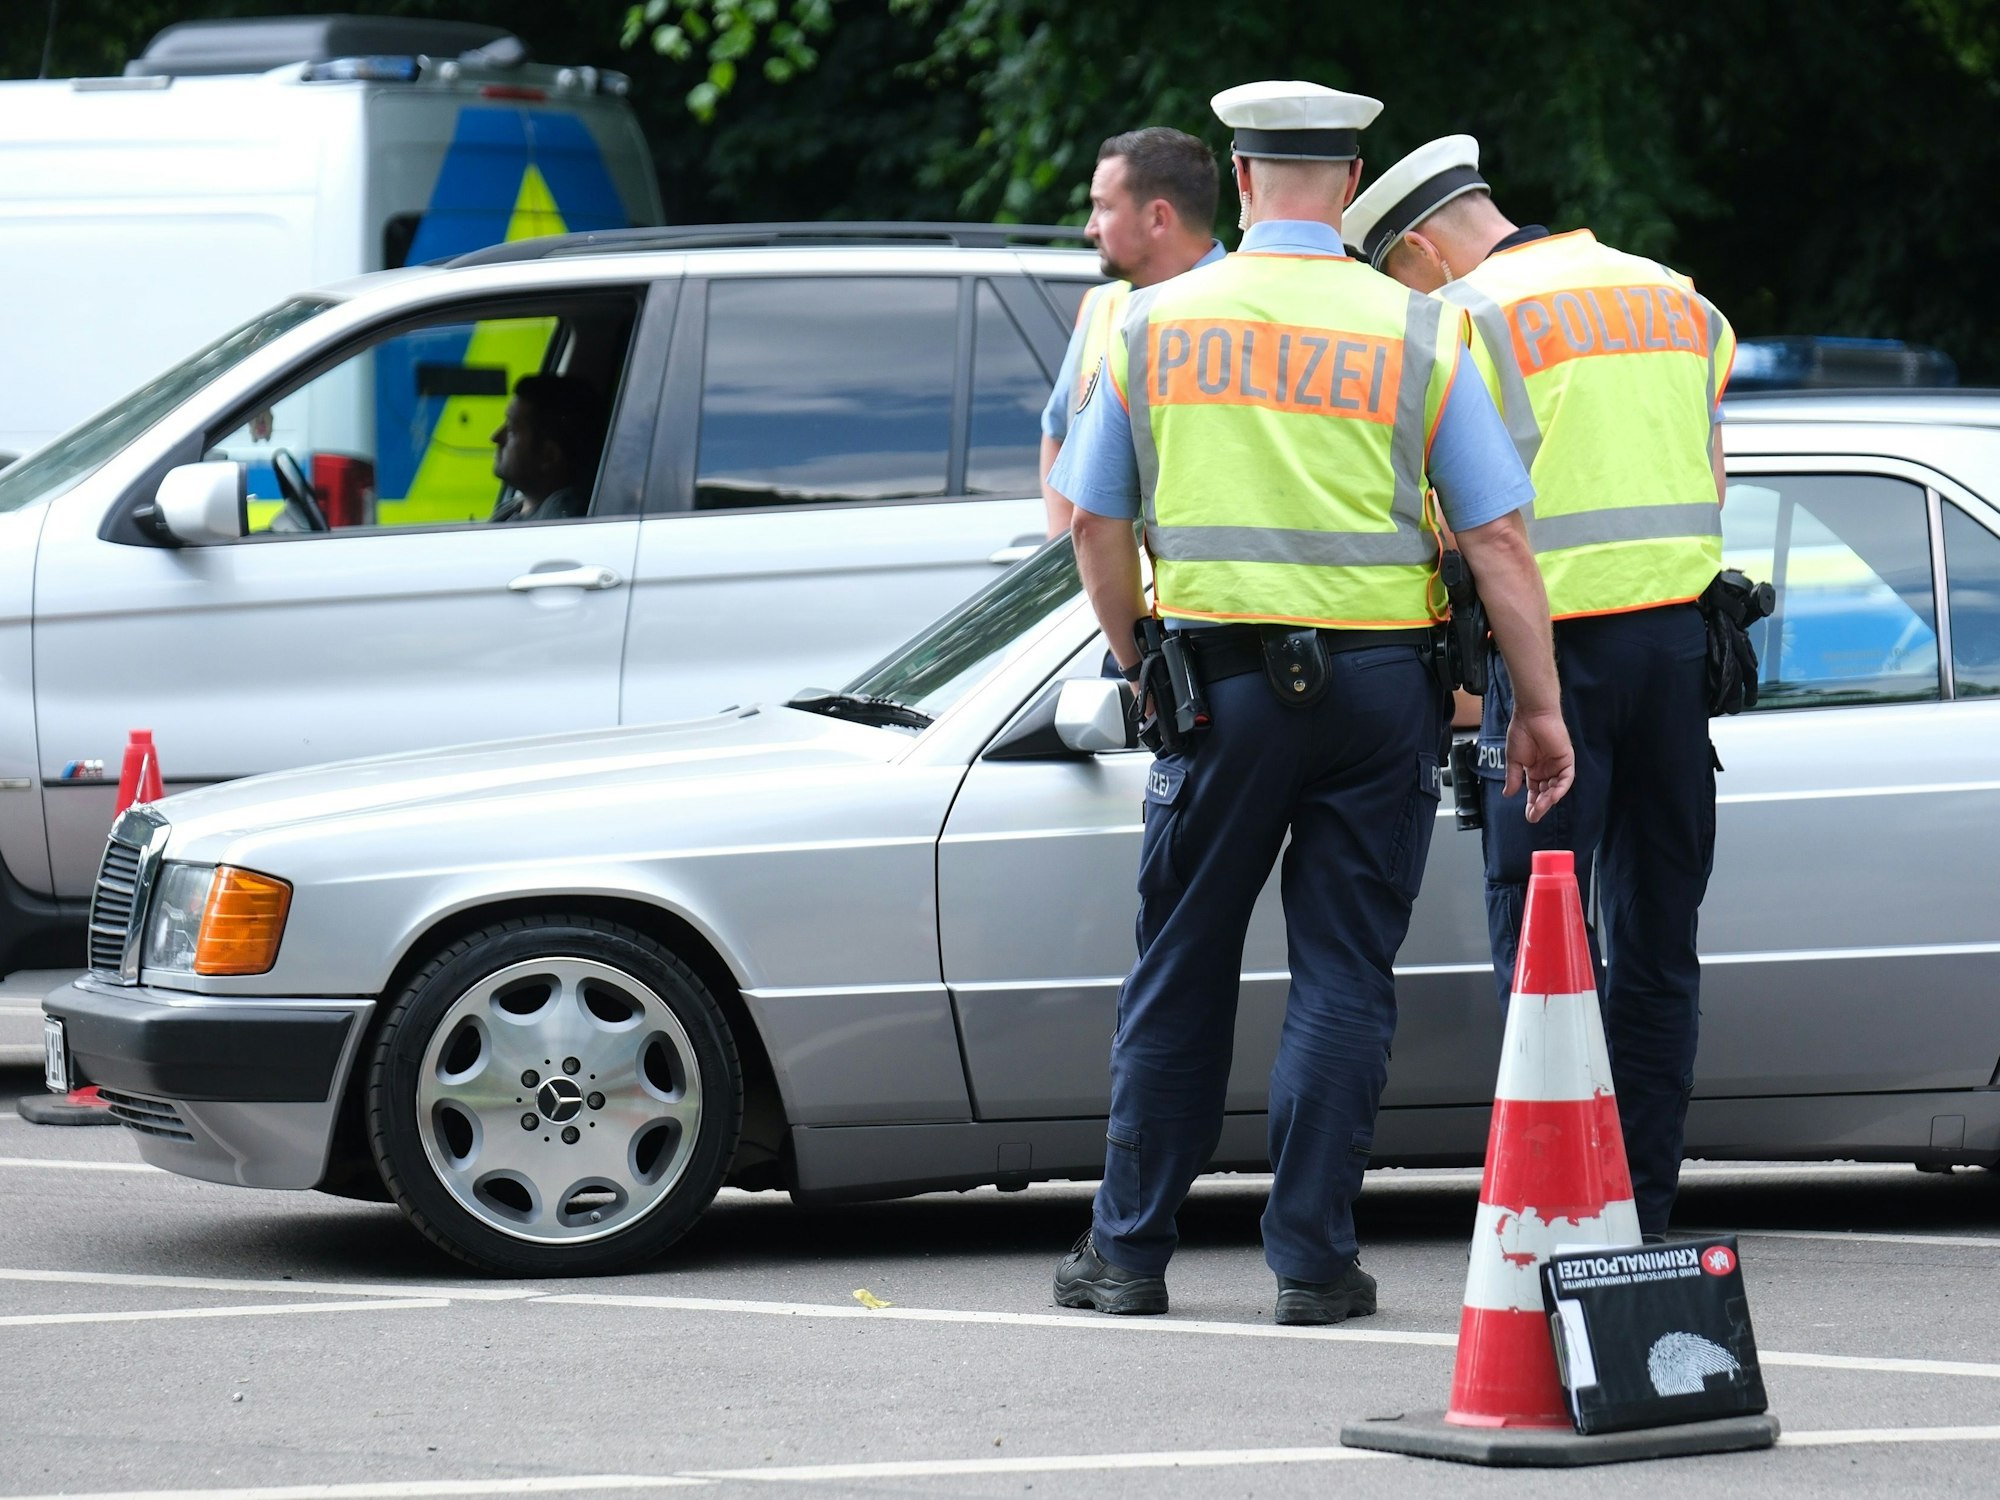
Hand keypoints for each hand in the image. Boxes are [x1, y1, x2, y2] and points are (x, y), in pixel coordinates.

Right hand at [1504, 708, 1574, 823]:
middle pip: (1545, 793)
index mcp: (1534, 770)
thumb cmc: (1521, 732)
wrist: (1531, 715)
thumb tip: (1507, 794)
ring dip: (1548, 800)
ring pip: (1556, 788)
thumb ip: (1512, 777)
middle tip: (1533, 815)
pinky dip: (1560, 788)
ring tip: (1540, 808)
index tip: (1528, 816)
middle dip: (1540, 805)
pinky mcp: (1566, 760)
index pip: (1535, 792)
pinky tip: (1552, 796)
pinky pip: (1566, 778)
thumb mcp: (1513, 759)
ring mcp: (1557, 765)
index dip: (1532, 804)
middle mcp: (1547, 770)